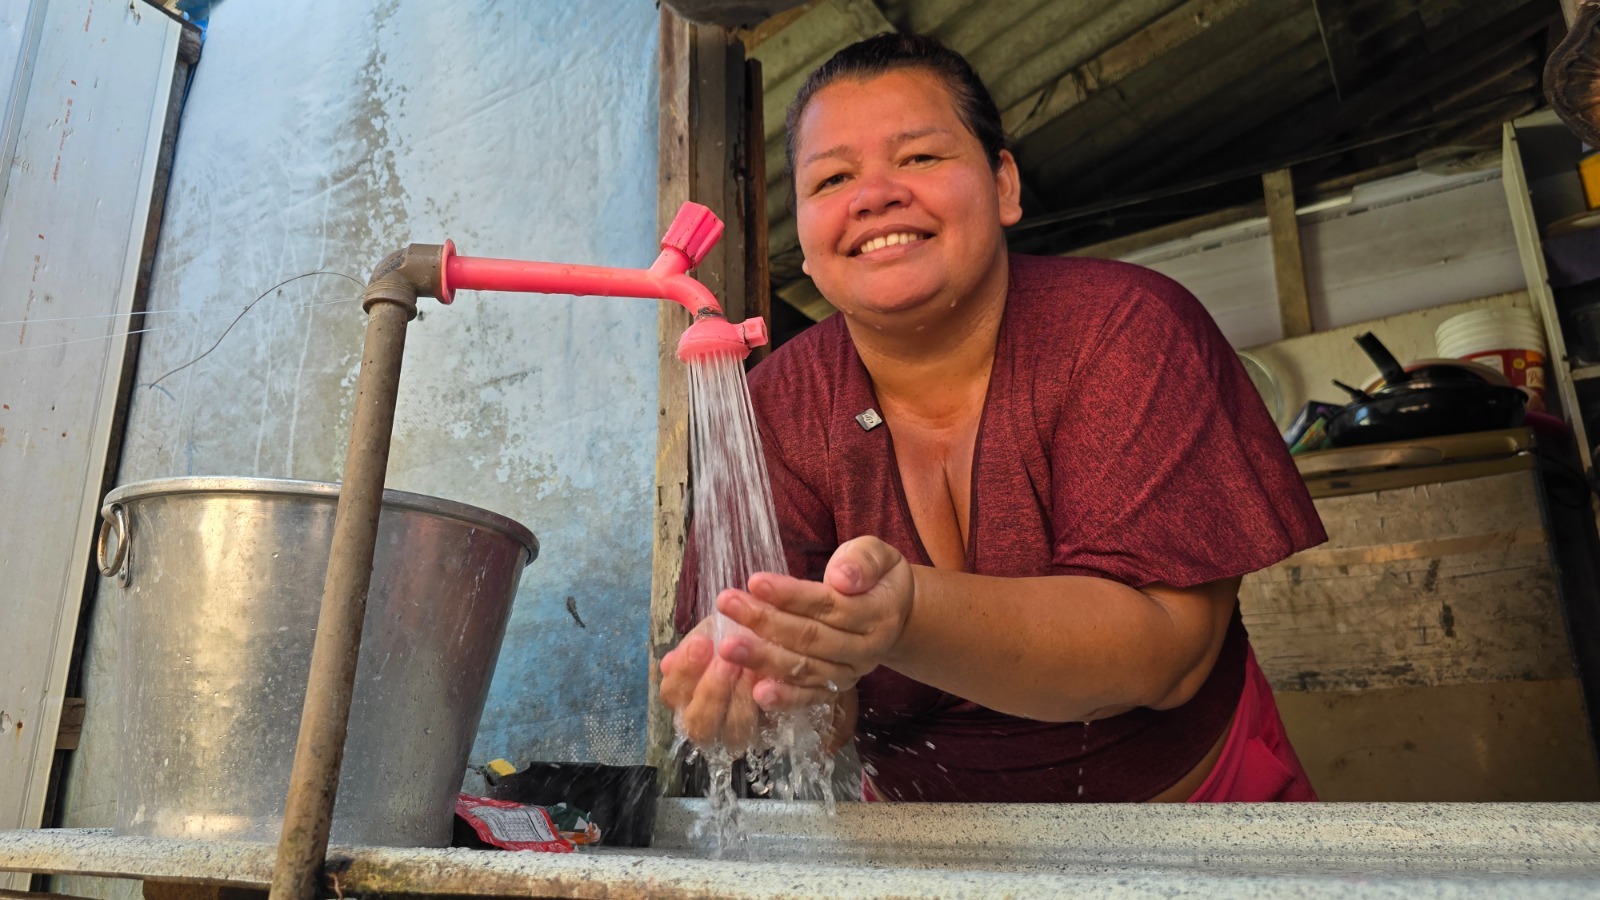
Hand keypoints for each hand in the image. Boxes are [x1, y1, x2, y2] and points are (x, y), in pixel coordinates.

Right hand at [659, 617, 764, 751]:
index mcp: (683, 696)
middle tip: (726, 662)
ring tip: (751, 667)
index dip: (685, 671)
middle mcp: (705, 721)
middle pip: (697, 724)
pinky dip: (769, 703)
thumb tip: (669, 664)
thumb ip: (692, 649)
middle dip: (711, 692)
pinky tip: (769, 681)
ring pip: (733, 732)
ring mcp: (737, 731)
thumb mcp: (712, 632)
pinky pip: (767, 726)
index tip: (702, 642)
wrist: (771, 633)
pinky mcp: (770, 729)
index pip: (672, 694)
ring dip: (740, 698)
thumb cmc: (734, 635)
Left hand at [714, 536, 913, 709]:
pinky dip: (785, 698)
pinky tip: (757, 693)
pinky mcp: (836, 689)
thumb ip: (863, 561)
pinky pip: (809, 696)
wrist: (894, 616)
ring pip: (805, 668)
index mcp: (878, 613)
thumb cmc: (875, 578)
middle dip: (765, 622)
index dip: (791, 595)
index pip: (828, 604)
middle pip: (811, 638)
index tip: (755, 581)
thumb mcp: (878, 556)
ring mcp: (850, 673)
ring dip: (764, 659)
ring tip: (727, 647)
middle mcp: (866, 649)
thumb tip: (841, 577)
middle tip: (727, 605)